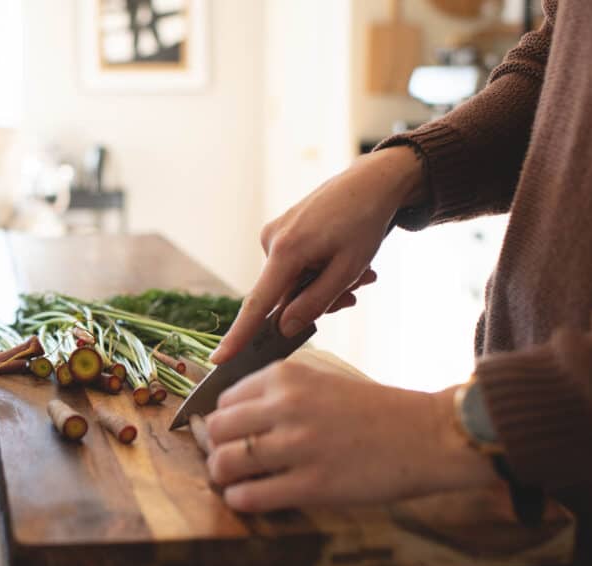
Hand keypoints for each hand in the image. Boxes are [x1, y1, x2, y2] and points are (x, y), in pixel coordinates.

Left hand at [204, 361, 496, 512]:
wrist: (429, 435)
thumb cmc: (375, 410)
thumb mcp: (322, 380)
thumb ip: (279, 392)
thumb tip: (229, 416)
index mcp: (285, 376)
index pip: (224, 399)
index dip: (223, 422)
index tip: (231, 436)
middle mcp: (286, 405)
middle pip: (217, 430)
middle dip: (217, 448)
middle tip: (230, 460)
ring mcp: (298, 445)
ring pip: (225, 463)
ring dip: (224, 477)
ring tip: (237, 481)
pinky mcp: (312, 484)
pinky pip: (250, 496)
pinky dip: (241, 500)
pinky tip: (251, 498)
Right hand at [211, 146, 426, 363]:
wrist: (372, 180)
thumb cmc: (365, 222)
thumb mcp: (348, 270)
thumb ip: (314, 303)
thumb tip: (283, 328)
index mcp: (286, 251)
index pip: (257, 304)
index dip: (239, 335)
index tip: (219, 358)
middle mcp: (271, 241)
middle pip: (283, 295)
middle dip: (318, 300)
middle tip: (356, 291)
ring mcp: (274, 235)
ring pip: (292, 282)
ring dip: (324, 284)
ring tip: (361, 273)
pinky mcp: (281, 231)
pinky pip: (294, 266)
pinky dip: (318, 270)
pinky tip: (344, 259)